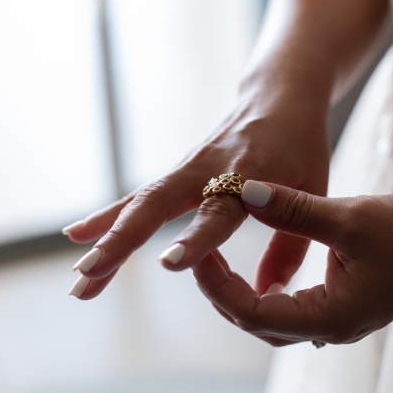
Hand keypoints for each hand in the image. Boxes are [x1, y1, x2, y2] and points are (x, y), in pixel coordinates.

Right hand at [64, 106, 330, 299]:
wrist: (281, 96)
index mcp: (251, 176)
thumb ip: (291, 245)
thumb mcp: (314, 190)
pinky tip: (77, 236)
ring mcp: (189, 168)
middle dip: (122, 241)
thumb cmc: (302, 146)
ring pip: (140, 203)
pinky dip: (108, 216)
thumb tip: (267, 296)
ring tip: (79, 280)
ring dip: (107, 240)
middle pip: (158, 204)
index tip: (169, 263)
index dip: (196, 238)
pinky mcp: (179, 171)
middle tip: (89, 274)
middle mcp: (211, 169)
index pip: (219, 212)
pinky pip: (139, 196)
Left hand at [193, 181, 392, 345]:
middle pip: (259, 321)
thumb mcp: (350, 216)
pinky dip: (274, 287)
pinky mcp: (353, 302)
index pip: (252, 312)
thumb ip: (293, 208)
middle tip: (201, 256)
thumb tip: (243, 192)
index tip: (196, 254)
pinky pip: (299, 303)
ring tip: (223, 260)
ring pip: (278, 315)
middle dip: (224, 292)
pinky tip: (268, 261)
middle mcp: (332, 327)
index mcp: (328, 316)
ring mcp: (343, 317)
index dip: (216, 285)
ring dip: (246, 292)